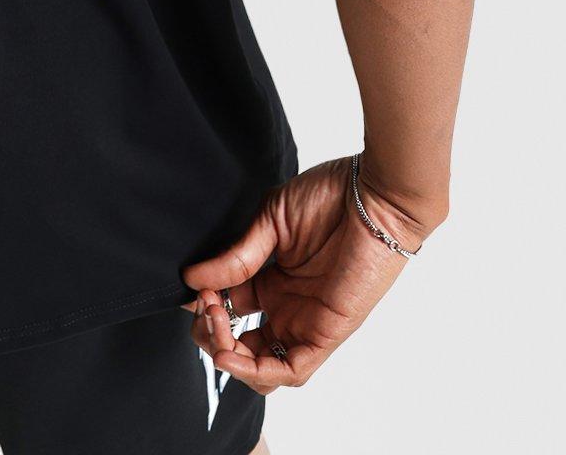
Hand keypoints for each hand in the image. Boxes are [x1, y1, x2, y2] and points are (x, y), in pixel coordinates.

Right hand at [184, 157, 428, 393]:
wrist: (374, 196)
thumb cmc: (330, 197)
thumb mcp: (271, 222)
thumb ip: (236, 256)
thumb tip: (192, 278)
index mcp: (273, 280)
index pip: (230, 308)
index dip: (204, 304)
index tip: (191, 285)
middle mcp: (288, 306)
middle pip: (241, 345)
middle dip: (211, 333)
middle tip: (202, 305)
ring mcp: (307, 322)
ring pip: (262, 367)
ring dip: (229, 353)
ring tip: (214, 322)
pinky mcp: (326, 333)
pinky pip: (291, 369)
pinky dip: (255, 370)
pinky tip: (228, 352)